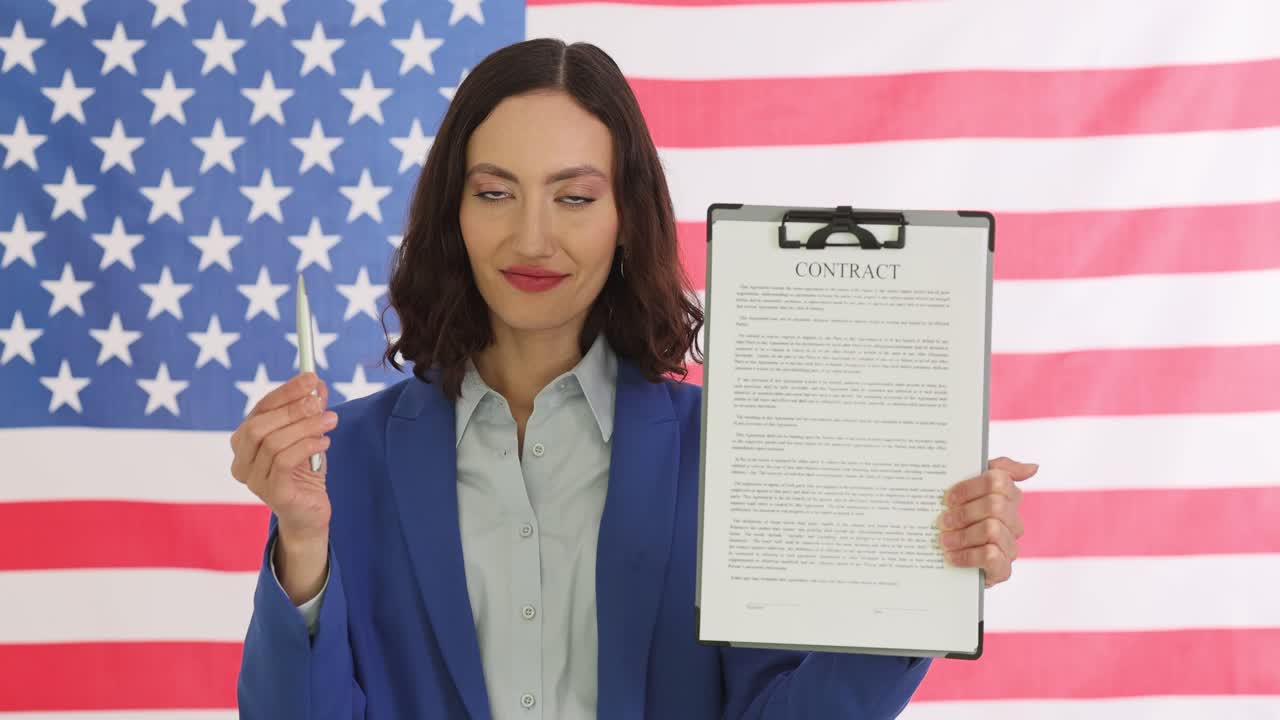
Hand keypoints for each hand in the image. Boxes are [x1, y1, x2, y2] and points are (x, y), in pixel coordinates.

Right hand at [229, 372, 337, 545]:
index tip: (310, 378)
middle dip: (292, 409)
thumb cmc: (305, 472)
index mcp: (244, 442)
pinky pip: (283, 461)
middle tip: (320, 402)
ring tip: (330, 420)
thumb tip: (316, 383)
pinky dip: (306, 446)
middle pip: (259, 426)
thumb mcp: (308, 435)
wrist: (310, 513)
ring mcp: (253, 479)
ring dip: (305, 426)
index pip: (260, 409)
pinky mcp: (271, 493)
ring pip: (273, 443)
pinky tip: (325, 441)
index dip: (285, 391)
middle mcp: (241, 461)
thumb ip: (309, 411)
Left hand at [937, 456, 1037, 587]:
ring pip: (992, 530)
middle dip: (965, 512)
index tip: (948, 498)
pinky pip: (991, 556)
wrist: (946, 563)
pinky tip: (952, 556)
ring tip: (944, 540)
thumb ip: (997, 470)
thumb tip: (1033, 467)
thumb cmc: (959, 520)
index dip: (970, 487)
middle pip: (996, 505)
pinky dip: (967, 555)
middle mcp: (1014, 521)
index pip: (999, 481)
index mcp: (1007, 498)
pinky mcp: (1003, 569)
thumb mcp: (969, 490)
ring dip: (963, 535)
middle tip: (942, 521)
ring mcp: (1011, 546)